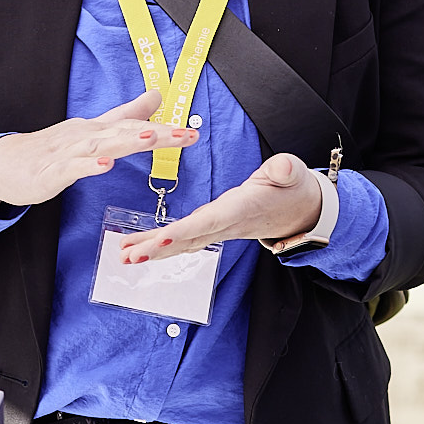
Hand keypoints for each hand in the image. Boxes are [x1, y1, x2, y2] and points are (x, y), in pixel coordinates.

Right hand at [0, 88, 198, 208]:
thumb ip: (126, 116)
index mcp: (96, 129)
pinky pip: (71, 168)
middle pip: (124, 133)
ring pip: (100, 146)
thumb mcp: (92, 131)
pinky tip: (104, 164)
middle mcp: (84, 136)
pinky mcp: (50, 172)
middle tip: (186, 135)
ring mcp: (66, 153)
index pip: (134, 126)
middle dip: (156, 135)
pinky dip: (88, 166)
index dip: (164, 128)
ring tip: (150, 139)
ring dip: (125, 142)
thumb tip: (157, 95)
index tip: (192, 132)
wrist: (3, 164)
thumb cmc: (50, 149)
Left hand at [118, 152, 322, 261]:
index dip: (184, 231)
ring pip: (181, 243)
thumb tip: (282, 168)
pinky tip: (138, 247)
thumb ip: (286, 171)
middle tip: (129, 255)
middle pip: (188, 239)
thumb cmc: (292, 188)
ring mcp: (218, 229)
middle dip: (157, 248)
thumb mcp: (292, 173)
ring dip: (152, 249)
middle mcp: (226, 224)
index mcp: (241, 209)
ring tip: (124, 254)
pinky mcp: (212, 228)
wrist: (300, 211)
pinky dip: (159, 244)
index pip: (209, 221)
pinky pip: (183, 239)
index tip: (160, 238)